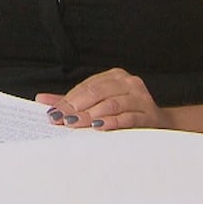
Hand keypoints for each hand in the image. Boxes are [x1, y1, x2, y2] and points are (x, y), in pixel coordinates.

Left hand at [35, 68, 169, 130]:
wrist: (160, 125)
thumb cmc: (125, 113)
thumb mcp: (99, 104)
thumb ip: (71, 102)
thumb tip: (42, 100)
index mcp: (115, 76)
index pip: (87, 87)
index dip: (68, 100)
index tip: (53, 113)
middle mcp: (129, 82)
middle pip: (97, 93)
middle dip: (76, 107)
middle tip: (61, 120)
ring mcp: (141, 97)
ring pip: (111, 104)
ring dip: (92, 115)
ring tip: (76, 123)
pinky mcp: (149, 114)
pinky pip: (128, 117)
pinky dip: (112, 122)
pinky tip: (99, 127)